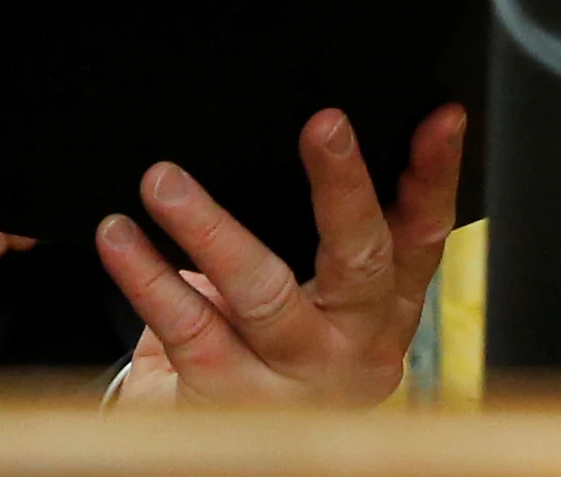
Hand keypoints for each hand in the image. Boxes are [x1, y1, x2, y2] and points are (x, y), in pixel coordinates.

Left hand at [96, 104, 465, 408]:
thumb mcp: (316, 300)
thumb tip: (316, 132)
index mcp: (384, 311)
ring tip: (164, 180)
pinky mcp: (226, 398)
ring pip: (262, 294)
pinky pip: (187, 328)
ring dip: (210, 227)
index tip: (440, 118)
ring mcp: (294, 382)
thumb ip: (326, 242)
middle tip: (326, 124)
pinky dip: (147, 276)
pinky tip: (120, 238)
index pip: (422, 237)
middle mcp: (353, 348)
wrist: (227, 446)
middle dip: (344, 188)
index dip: (434, 177)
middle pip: (360, 262)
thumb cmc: (269, 351)